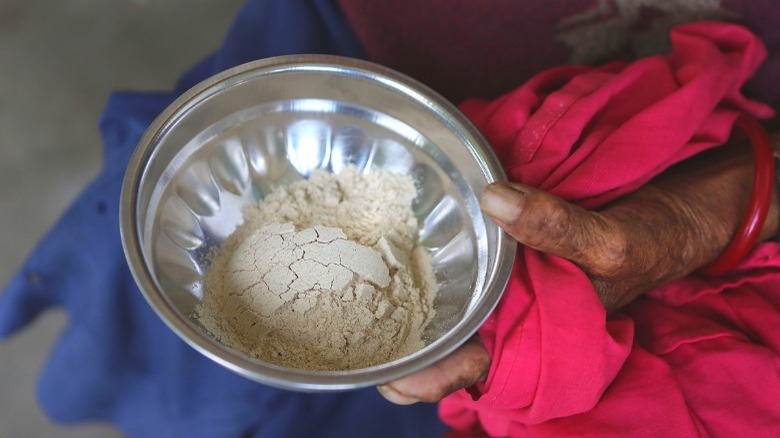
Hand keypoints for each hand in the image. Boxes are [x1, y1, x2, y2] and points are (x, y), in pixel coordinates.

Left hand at [378, 138, 779, 404]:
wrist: (662, 214)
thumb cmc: (644, 240)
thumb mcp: (610, 240)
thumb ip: (557, 226)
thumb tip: (494, 198)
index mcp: (539, 333)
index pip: (477, 367)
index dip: (434, 378)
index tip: (391, 382)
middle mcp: (514, 313)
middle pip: (449, 342)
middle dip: (404, 347)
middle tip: (353, 340)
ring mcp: (506, 284)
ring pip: (451, 306)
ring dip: (411, 306)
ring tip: (358, 298)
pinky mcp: (504, 253)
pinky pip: (464, 265)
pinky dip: (435, 263)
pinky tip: (399, 248)